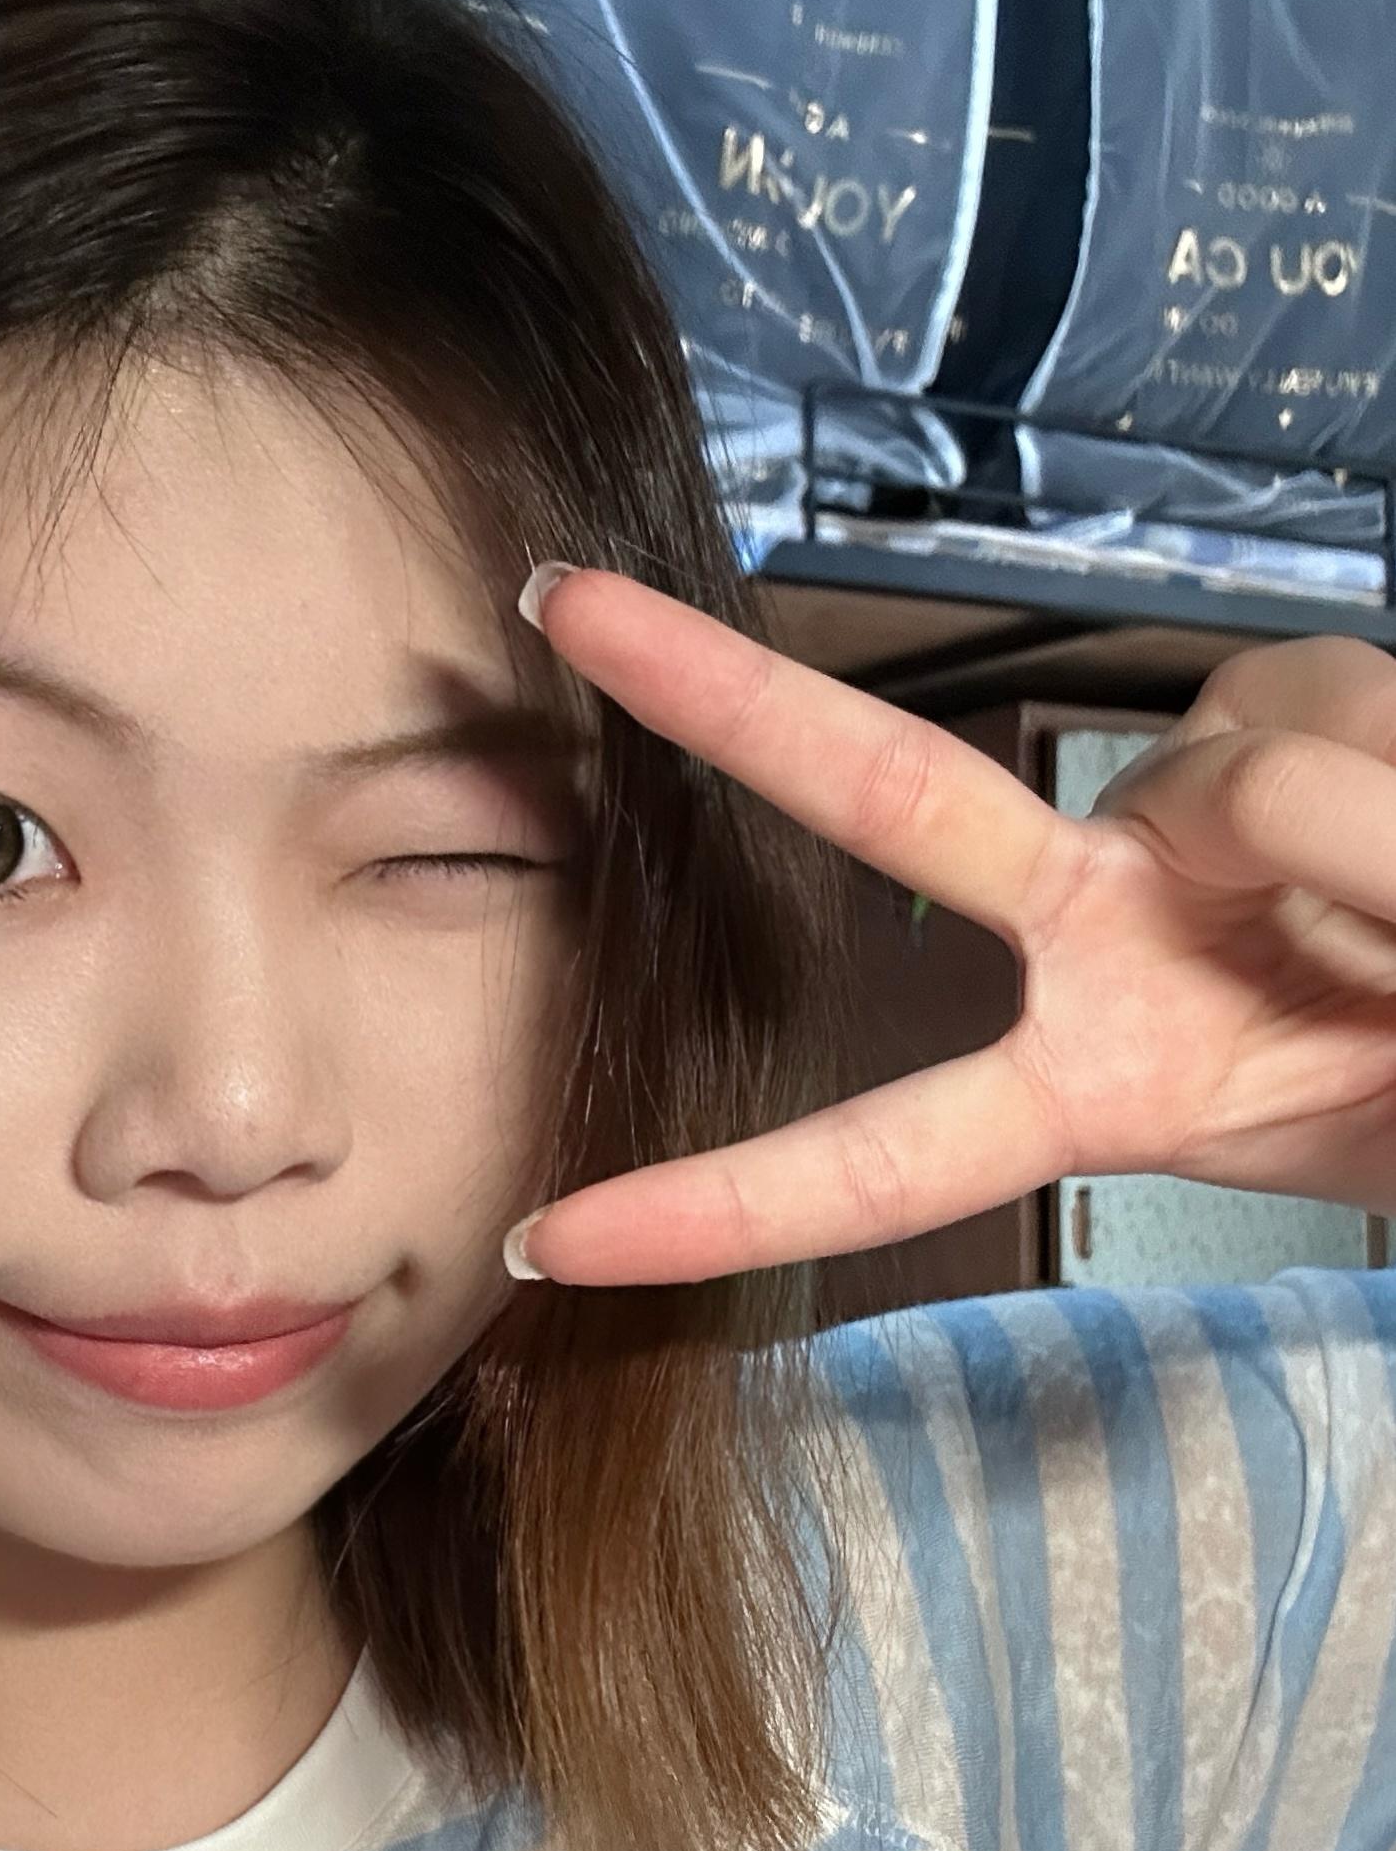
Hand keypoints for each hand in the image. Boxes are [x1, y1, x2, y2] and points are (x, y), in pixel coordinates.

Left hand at [511, 566, 1395, 1285]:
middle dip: (721, 694)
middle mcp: (1099, 933)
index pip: (874, 1161)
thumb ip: (1319, 920)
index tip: (539, 1248)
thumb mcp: (1379, 1091)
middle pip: (888, 796)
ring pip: (1241, 765)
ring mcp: (1175, 821)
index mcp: (1095, 1085)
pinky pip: (1317, 705)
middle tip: (551, 602)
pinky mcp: (1272, 715)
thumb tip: (1242, 794)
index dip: (714, 1212)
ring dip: (1377, 828)